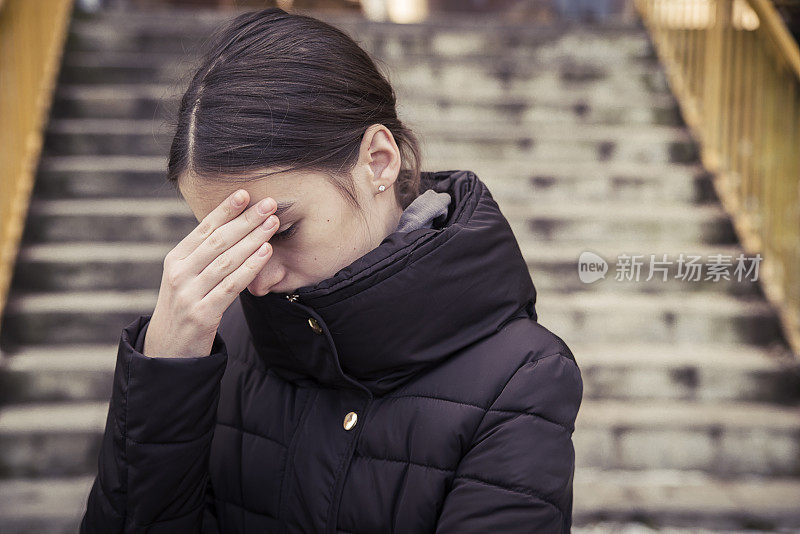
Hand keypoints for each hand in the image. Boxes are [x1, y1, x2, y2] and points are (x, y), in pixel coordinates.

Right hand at [143, 189, 279, 357]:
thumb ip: (203, 257)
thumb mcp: (185, 279)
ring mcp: (189, 294)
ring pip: (227, 260)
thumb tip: (233, 229)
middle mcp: (179, 273)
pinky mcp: (203, 314)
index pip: (204, 229)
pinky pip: (231, 285)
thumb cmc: (185, 309)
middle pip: (218, 240)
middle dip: (245, 220)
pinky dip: (250, 266)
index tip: (245, 193)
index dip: (225, 210)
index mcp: (175, 260)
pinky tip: (265, 252)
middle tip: (268, 203)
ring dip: (252, 238)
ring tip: (272, 223)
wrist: (167, 352)